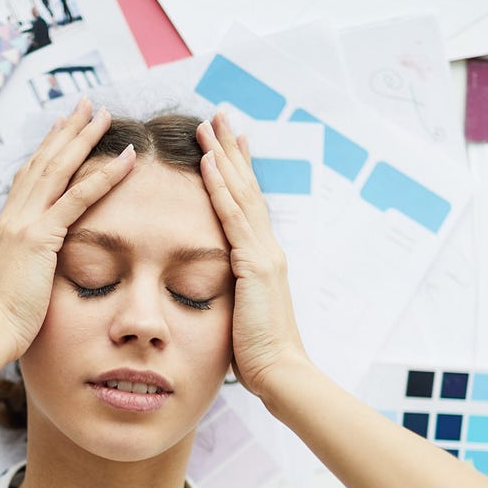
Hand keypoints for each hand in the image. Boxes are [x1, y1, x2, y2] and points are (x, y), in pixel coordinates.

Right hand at [0, 99, 135, 360]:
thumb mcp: (12, 285)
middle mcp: (12, 217)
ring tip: (104, 115)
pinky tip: (125, 157)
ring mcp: (24, 224)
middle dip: (66, 130)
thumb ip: (25, 268)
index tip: (61, 127)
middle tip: (86, 105)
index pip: (28, 178)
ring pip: (58, 169)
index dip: (46, 149)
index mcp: (5, 228)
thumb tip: (33, 270)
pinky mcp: (40, 238)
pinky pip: (78, 198)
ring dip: (84, 138)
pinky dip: (104, 174)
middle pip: (42, 162)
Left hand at [197, 113, 308, 399]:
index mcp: (261, 259)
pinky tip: (208, 161)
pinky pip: (233, 217)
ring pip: (240, 193)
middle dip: (231, 149)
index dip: (237, 172)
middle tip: (218, 115)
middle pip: (246, 188)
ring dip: (223, 155)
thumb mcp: (241, 314)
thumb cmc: (257, 355)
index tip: (227, 143)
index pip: (247, 205)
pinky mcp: (255, 264)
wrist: (279, 373)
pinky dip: (220, 186)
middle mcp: (266, 248)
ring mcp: (263, 253)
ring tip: (208, 124)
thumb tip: (218, 289)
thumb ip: (232, 293)